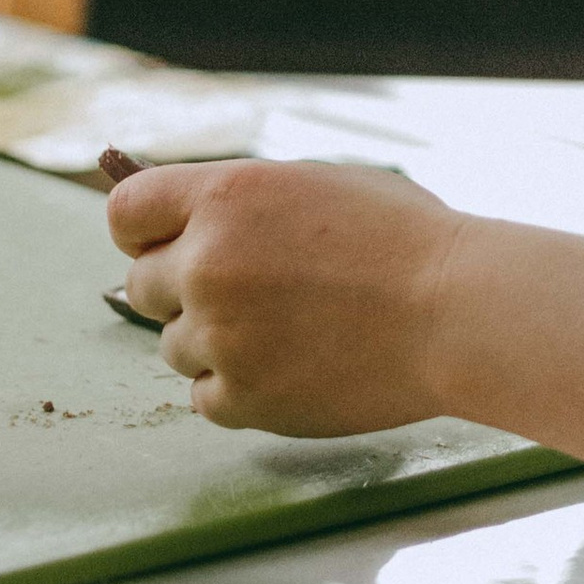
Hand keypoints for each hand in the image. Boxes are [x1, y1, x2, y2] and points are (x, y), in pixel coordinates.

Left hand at [105, 155, 469, 432]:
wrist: (458, 310)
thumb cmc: (406, 240)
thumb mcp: (316, 185)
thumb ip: (242, 203)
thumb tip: (187, 222)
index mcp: (224, 197)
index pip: (125, 212)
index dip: (145, 230)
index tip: (167, 242)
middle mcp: (207, 263)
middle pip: (142, 285)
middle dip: (184, 288)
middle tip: (248, 293)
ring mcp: (221, 336)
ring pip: (174, 345)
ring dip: (215, 341)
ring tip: (287, 331)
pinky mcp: (243, 399)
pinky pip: (204, 397)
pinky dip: (238, 388)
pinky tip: (290, 367)